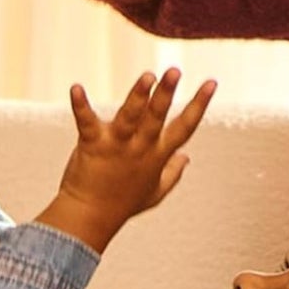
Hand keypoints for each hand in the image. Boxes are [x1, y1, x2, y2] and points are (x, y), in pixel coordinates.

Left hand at [35, 69, 216, 253]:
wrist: (89, 217)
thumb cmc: (122, 204)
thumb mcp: (155, 192)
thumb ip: (173, 172)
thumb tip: (187, 156)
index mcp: (157, 156)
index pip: (185, 127)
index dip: (199, 104)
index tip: (211, 81)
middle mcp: (140, 148)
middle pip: (157, 117)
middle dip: (167, 93)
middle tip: (175, 70)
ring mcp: (116, 146)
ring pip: (130, 117)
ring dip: (138, 96)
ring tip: (148, 76)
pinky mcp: (92, 144)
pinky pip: (86, 121)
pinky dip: (81, 105)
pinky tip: (76, 88)